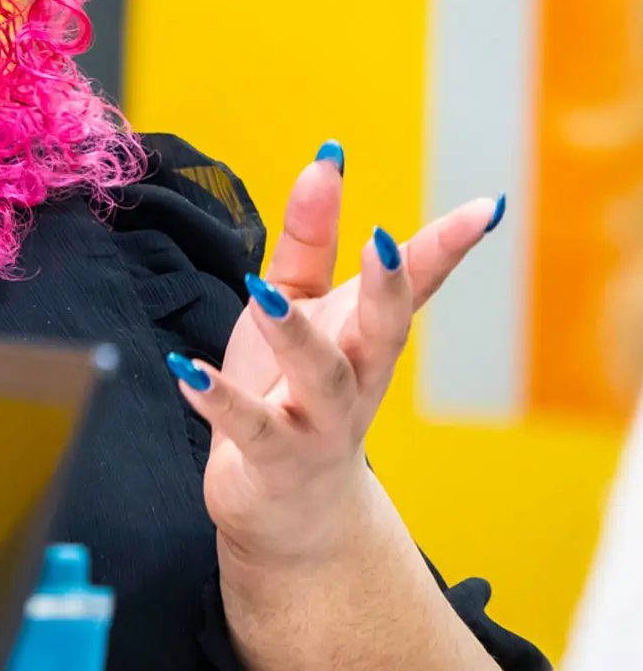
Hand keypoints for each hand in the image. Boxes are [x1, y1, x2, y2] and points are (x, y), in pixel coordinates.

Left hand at [175, 151, 503, 565]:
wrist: (289, 508)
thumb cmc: (291, 390)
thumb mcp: (300, 304)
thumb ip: (309, 239)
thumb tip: (326, 161)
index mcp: (367, 335)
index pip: (415, 285)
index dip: (447, 246)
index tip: (484, 206)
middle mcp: (356, 378)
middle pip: (384, 332)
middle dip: (389, 289)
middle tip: (381, 240)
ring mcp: (318, 422)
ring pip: (320, 378)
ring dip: (295, 335)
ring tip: (261, 292)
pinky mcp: (273, 458)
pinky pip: (249, 428)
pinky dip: (218, 400)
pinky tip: (187, 373)